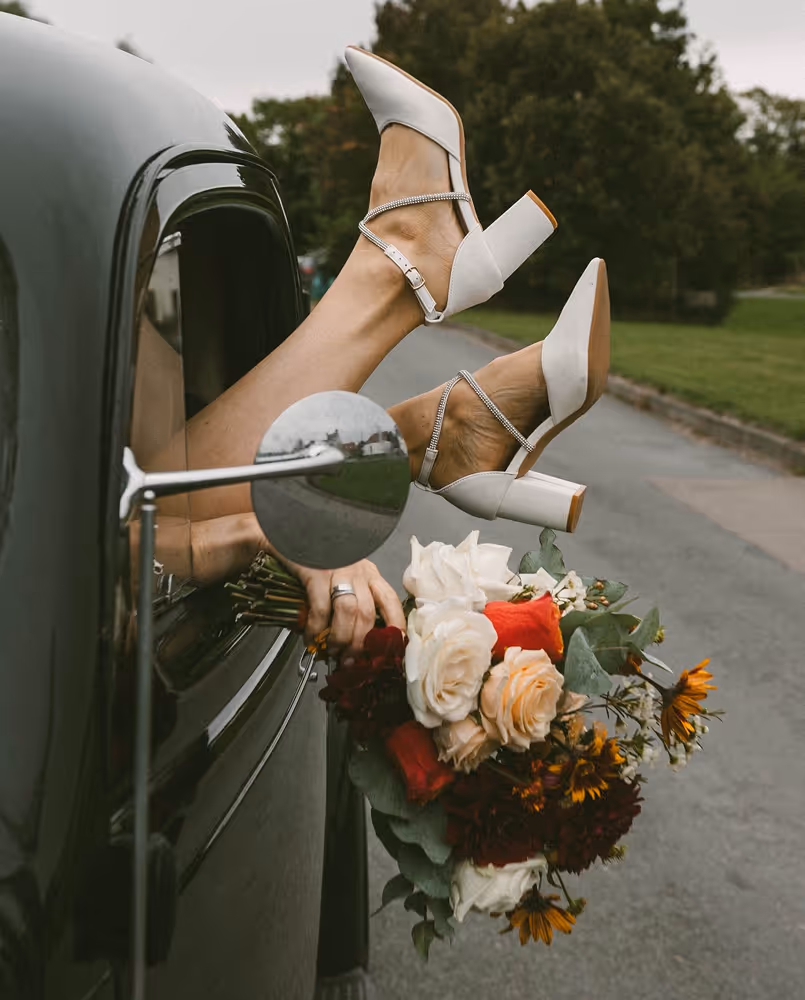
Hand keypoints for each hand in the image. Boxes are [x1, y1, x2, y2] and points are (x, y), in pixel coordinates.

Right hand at [281, 555, 405, 657]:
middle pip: (368, 612)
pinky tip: (311, 637)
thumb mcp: (342, 576)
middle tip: (350, 661)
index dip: (395, 626)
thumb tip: (350, 640)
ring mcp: (337, 570)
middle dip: (360, 643)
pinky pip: (320, 607)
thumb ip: (348, 601)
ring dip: (341, 639)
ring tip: (332, 652)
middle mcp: (357, 570)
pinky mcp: (316, 571)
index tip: (392, 648)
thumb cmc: (315, 557)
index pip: (390, 601)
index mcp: (368, 573)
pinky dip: (317, 628)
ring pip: (349, 612)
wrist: (289, 531)